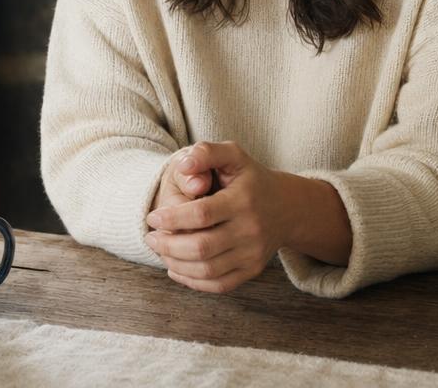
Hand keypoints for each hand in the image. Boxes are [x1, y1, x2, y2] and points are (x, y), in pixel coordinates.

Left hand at [144, 140, 288, 293]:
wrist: (286, 207)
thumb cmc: (251, 178)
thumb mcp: (233, 155)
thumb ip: (206, 152)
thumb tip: (182, 165)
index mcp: (243, 200)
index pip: (201, 214)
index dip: (172, 218)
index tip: (153, 217)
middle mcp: (250, 230)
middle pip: (201, 247)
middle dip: (168, 245)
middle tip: (150, 237)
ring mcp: (252, 254)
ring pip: (207, 270)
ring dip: (176, 264)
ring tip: (160, 250)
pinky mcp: (252, 270)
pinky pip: (218, 285)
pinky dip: (192, 281)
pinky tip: (176, 268)